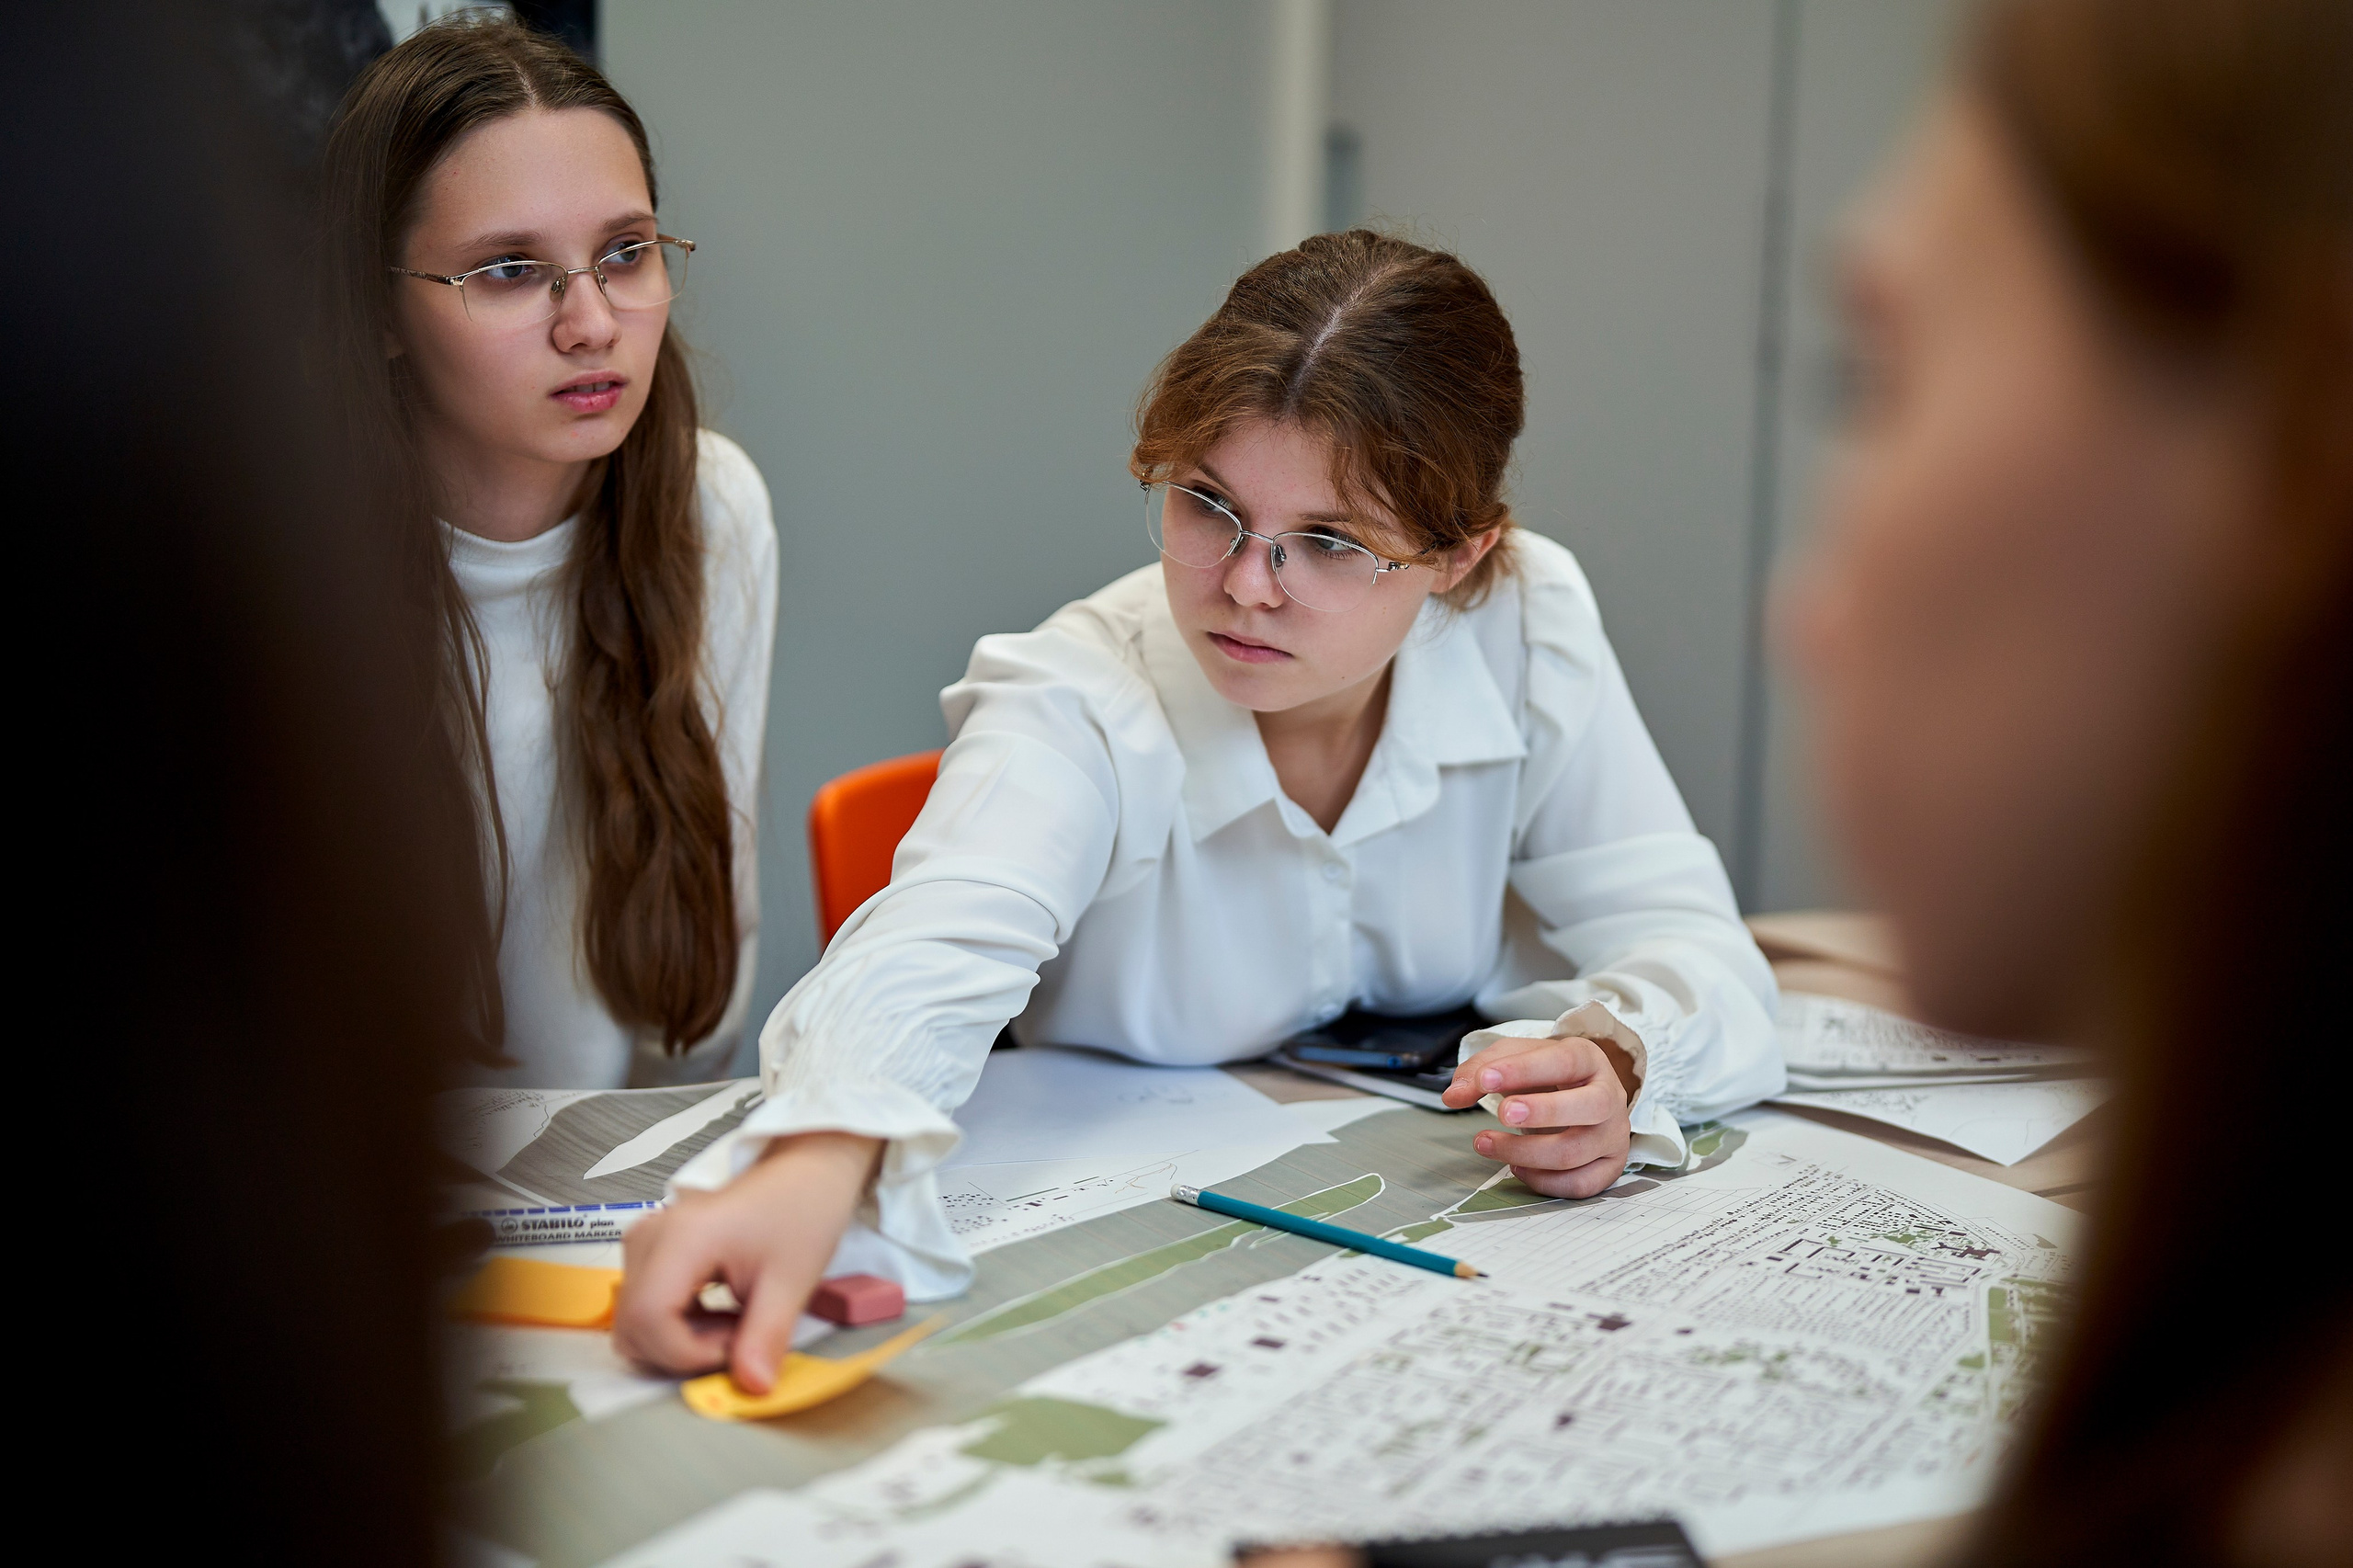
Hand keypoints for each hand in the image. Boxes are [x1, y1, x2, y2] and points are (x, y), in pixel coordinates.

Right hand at [611, 1130, 881, 1390]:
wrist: (805, 1172)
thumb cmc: (801, 1213)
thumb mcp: (792, 1281)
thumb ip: (766, 1337)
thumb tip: (752, 1388)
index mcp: (681, 1238)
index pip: (649, 1319)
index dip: (688, 1352)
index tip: (738, 1347)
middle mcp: (649, 1238)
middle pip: (632, 1327)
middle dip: (683, 1352)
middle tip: (739, 1338)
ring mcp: (644, 1243)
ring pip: (634, 1324)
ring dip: (680, 1342)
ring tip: (733, 1323)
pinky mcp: (649, 1253)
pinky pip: (645, 1309)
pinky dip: (678, 1327)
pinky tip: (720, 1314)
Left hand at [1440, 1033, 1635, 1198]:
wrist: (1582, 1094)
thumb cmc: (1548, 1075)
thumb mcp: (1515, 1058)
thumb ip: (1481, 1070)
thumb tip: (1453, 1096)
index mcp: (1588, 1059)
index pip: (1563, 1062)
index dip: (1523, 1071)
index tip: (1485, 1080)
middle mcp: (1609, 1096)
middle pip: (1590, 1107)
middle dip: (1544, 1112)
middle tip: (1503, 1113)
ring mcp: (1613, 1135)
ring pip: (1575, 1152)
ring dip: (1524, 1152)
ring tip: (1485, 1142)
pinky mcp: (1610, 1166)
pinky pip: (1580, 1184)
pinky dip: (1543, 1181)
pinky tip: (1517, 1168)